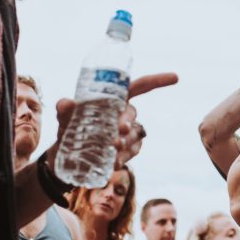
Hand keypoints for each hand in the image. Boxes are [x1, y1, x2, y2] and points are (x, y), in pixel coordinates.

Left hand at [49, 72, 177, 168]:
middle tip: (118, 131)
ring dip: (125, 142)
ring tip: (110, 151)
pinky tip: (112, 162)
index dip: (157, 81)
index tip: (175, 78)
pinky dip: (124, 157)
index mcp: (113, 99)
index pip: (139, 87)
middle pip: (132, 113)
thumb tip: (65, 103)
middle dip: (127, 120)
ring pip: (133, 134)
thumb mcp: (64, 119)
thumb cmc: (69, 130)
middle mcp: (123, 114)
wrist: (66, 158)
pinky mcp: (128, 151)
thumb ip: (64, 110)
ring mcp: (128, 133)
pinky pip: (132, 152)